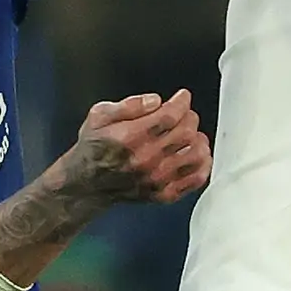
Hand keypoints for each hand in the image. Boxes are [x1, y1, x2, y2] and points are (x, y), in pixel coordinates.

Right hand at [64, 91, 210, 205]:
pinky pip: (195, 180)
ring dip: (199, 141)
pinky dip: (203, 165)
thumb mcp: (100, 116)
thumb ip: (128, 105)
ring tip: (192, 134)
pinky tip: (197, 154)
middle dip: (190, 118)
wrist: (87, 183)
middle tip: (185, 115)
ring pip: (195, 155)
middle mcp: (145, 159)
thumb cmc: (95, 147)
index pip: (169, 116)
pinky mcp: (163, 194)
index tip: (183, 97)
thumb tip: (155, 101)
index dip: (181, 103)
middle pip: (186, 133)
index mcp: (130, 137)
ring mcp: (156, 179)